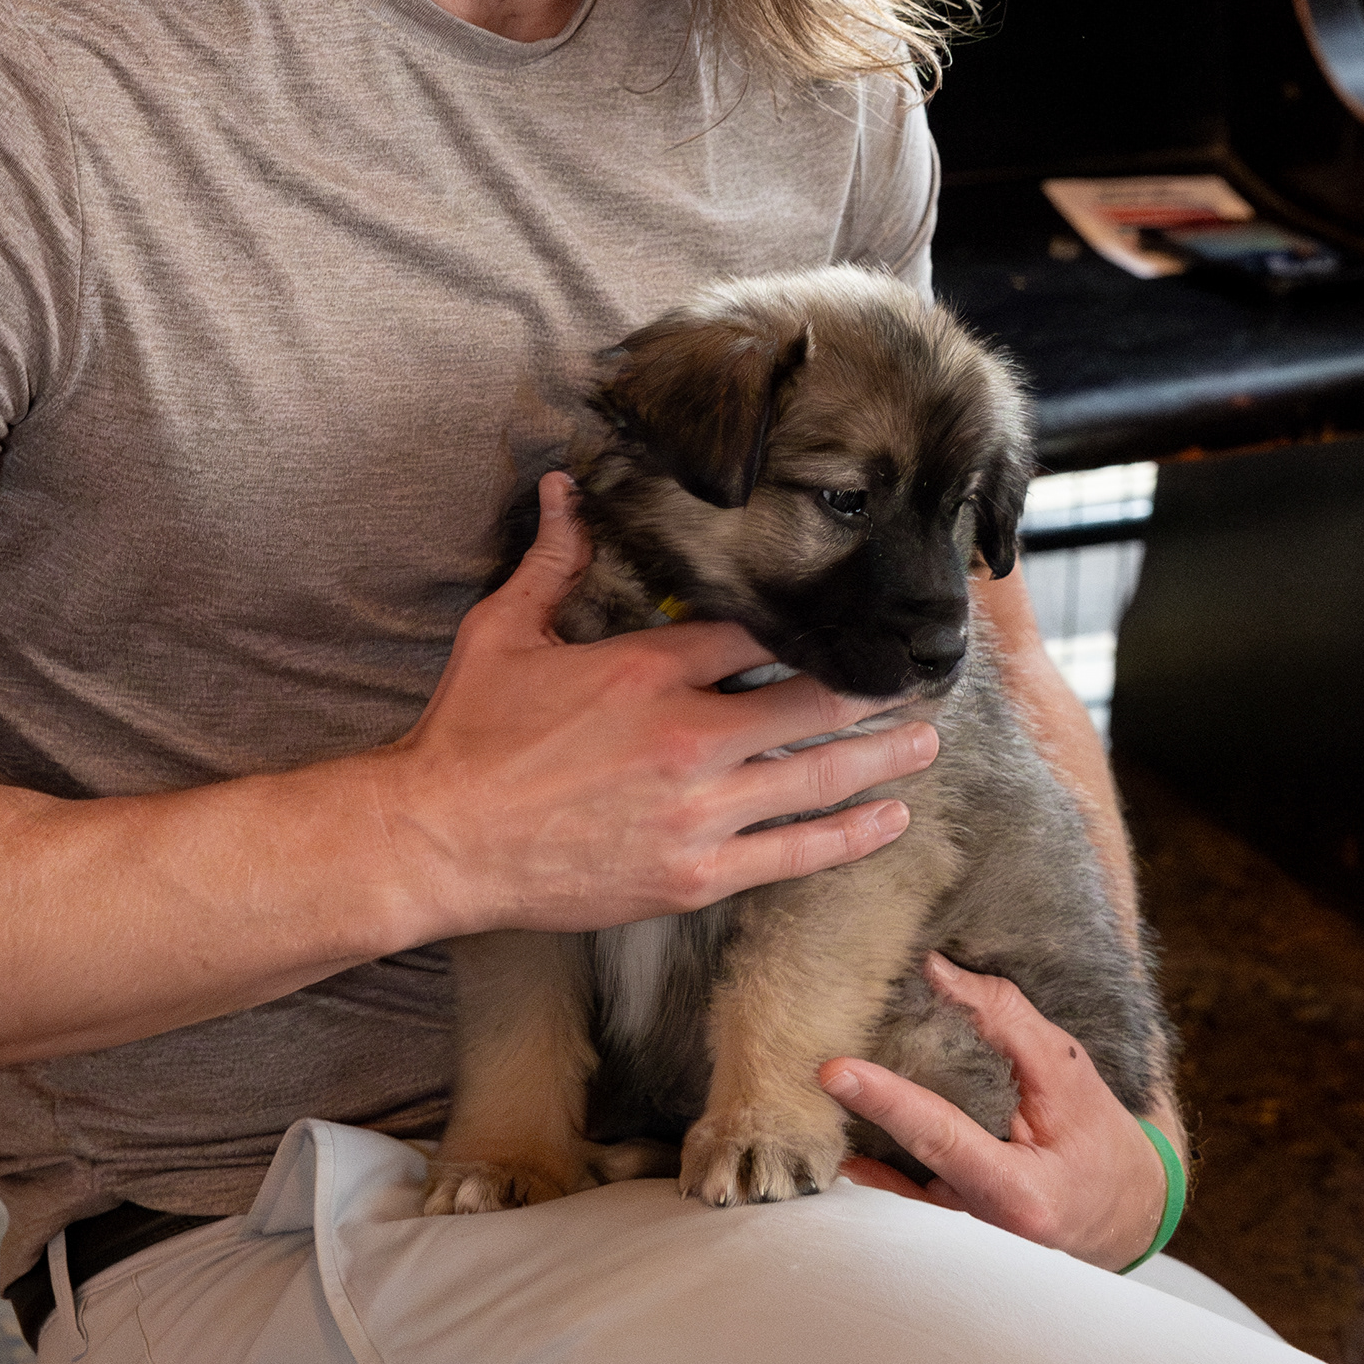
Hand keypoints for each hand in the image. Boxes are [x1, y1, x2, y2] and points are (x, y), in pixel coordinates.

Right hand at [366, 475, 939, 936]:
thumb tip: (565, 489)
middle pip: (809, 701)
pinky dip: (849, 835)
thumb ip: (552, 562)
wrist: (437, 842)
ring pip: (817, 776)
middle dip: (871, 689)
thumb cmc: (467, 736)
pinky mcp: (695, 874)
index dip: (809, 628)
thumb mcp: (505, 633)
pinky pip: (794, 853)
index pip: (757, 634)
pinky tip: (890, 819)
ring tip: (926, 742)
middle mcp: (689, 736)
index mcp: (649, 669)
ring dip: (881, 757)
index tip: (851, 619)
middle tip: (919, 678)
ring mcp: (699, 812)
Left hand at [819, 952, 1179, 1270]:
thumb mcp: (1066, 1068)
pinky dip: (872, 1137)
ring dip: (859, 1116)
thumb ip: (1003, 1018)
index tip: (835, 1071)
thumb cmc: (1102, 1140)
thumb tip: (935, 971)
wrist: (1120, 1208)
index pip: (941, 1135)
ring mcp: (955, 1212)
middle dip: (860, 1100)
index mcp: (1018, 1189)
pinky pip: (897, 1172)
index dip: (886, 1099)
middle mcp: (977, 1211)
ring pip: (894, 1160)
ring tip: (823, 1071)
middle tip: (815, 1051)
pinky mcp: (942, 1203)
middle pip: (904, 1146)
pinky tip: (843, 1114)